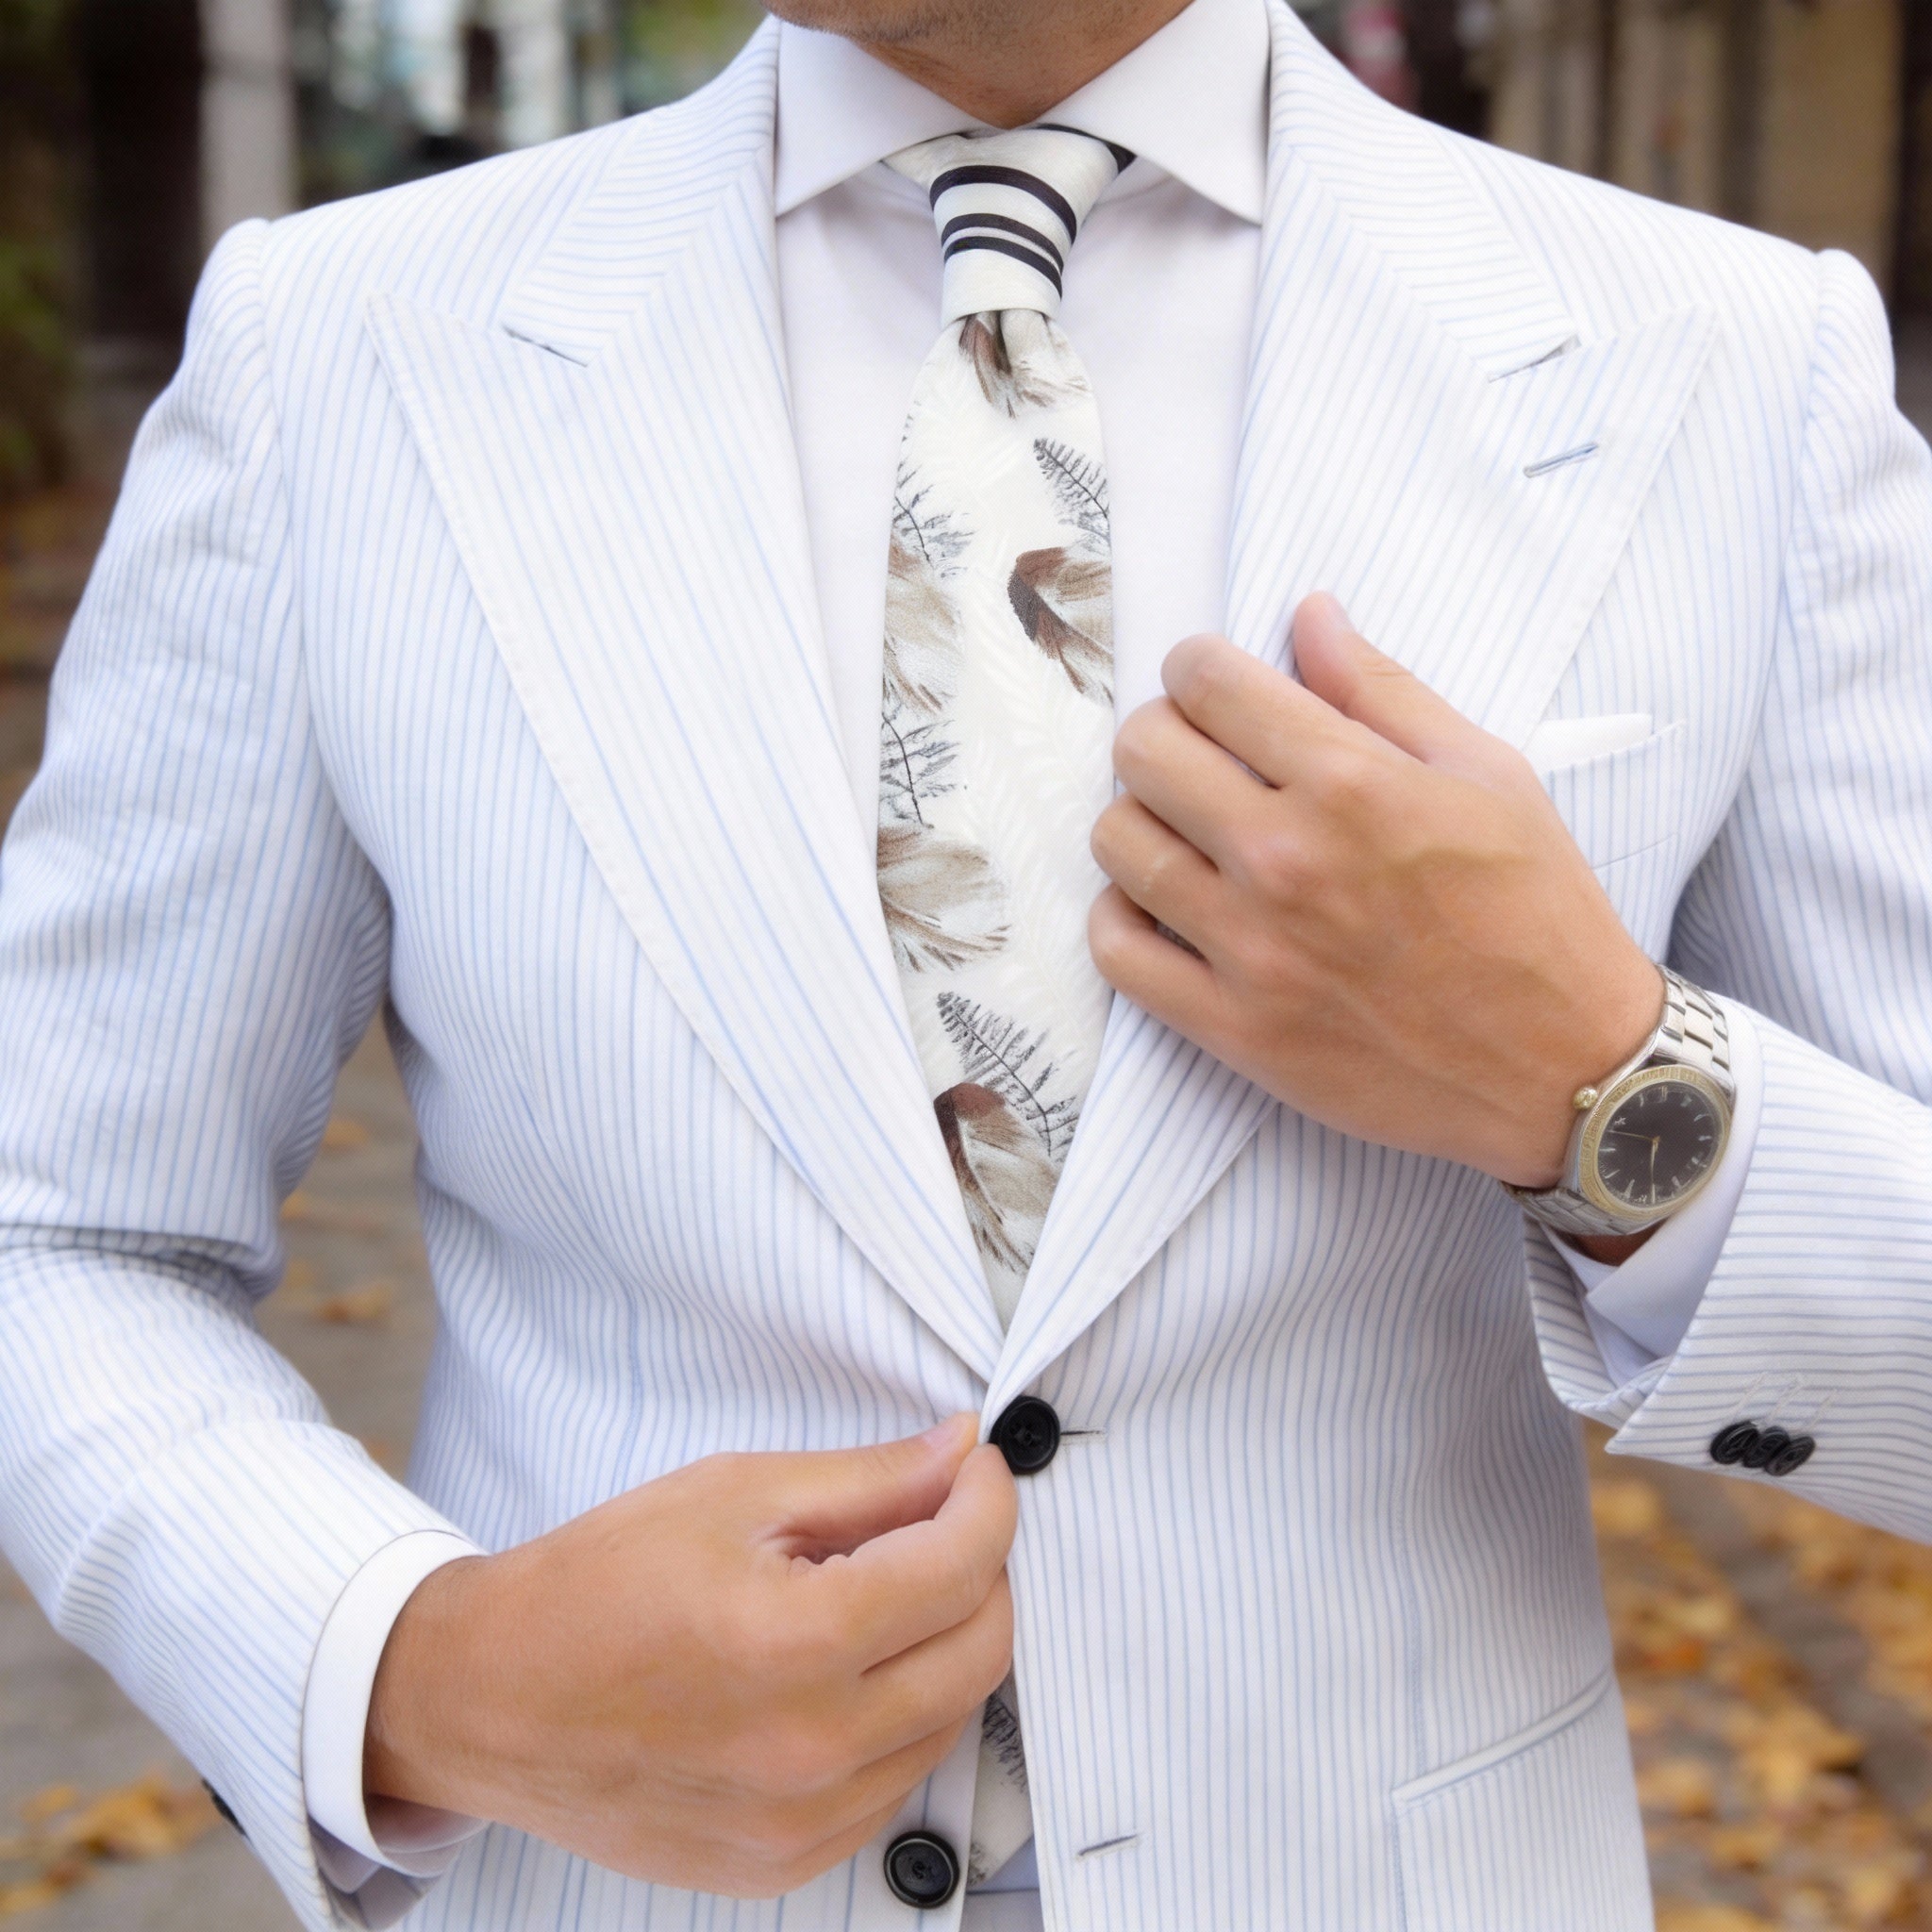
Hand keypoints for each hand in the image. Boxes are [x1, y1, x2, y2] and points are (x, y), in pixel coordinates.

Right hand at [364, 1415, 1014, 1897]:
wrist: (491, 1699)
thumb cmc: (597, 1584)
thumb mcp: (732, 1494)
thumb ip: (866, 1479)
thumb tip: (959, 1452)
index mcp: (794, 1642)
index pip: (960, 1567)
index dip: (988, 1501)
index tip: (978, 1467)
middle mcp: (810, 1748)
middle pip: (980, 1652)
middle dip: (986, 1570)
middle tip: (949, 1519)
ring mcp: (800, 1823)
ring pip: (949, 1723)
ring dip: (950, 1646)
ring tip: (891, 1591)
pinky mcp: (783, 1865)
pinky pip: (895, 1787)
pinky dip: (904, 1719)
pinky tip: (855, 1670)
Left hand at [1089, 594, 1662, 1192]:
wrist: (1565, 1069)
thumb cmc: (1536, 915)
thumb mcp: (1488, 775)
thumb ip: (1383, 690)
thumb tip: (1310, 614)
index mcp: (1350, 783)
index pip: (1205, 682)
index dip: (1199, 668)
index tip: (1216, 687)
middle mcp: (1286, 858)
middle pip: (1143, 752)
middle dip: (1163, 734)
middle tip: (1199, 756)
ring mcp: (1251, 949)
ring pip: (1118, 843)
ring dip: (1140, 820)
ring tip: (1186, 831)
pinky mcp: (1232, 1028)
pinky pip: (1117, 950)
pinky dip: (1123, 917)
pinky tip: (1166, 906)